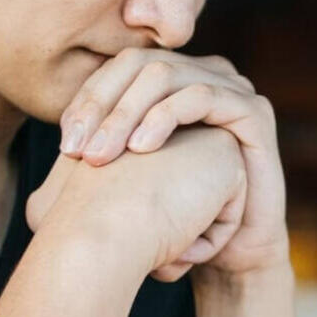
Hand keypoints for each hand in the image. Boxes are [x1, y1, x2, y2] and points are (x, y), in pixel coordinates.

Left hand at [58, 48, 288, 276]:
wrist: (230, 253)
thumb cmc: (177, 215)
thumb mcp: (131, 176)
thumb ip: (104, 144)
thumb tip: (62, 134)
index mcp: (174, 81)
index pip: (119, 68)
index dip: (88, 99)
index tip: (65, 144)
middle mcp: (203, 75)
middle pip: (139, 64)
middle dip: (102, 105)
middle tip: (77, 151)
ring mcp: (232, 88)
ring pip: (166, 75)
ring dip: (126, 113)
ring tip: (102, 155)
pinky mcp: (254, 110)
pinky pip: (202, 96)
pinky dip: (165, 116)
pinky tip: (141, 148)